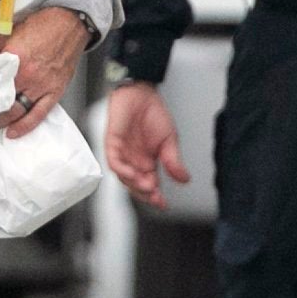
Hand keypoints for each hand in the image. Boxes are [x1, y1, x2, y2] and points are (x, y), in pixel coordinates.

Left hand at [0, 5, 91, 138]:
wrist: (72, 23)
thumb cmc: (47, 24)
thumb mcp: (14, 31)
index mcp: (15, 58)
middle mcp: (28, 75)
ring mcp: (42, 85)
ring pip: (16, 111)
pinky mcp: (55, 91)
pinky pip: (39, 114)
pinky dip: (25, 126)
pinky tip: (13, 132)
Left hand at [102, 81, 187, 209]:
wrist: (142, 93)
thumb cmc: (153, 114)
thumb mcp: (169, 141)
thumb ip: (173, 161)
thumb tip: (184, 179)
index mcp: (147, 162)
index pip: (149, 184)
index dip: (155, 196)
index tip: (164, 204)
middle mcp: (133, 161)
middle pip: (135, 185)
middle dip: (145, 194)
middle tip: (155, 198)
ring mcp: (122, 153)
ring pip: (124, 177)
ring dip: (134, 184)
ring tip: (147, 187)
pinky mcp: (112, 143)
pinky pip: (114, 161)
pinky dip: (123, 169)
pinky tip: (133, 173)